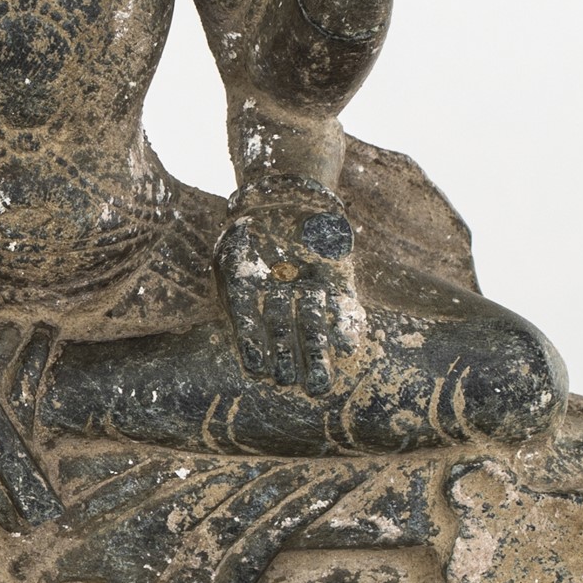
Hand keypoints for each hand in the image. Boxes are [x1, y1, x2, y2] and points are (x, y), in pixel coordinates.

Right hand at [215, 183, 358, 393]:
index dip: (253, 347)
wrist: (288, 198)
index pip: (251, 324)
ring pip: (314, 326)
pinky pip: (343, 308)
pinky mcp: (339, 284)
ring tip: (318, 383)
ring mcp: (310, 291)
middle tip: (289, 384)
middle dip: (288, 358)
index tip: (257, 369)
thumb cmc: (251, 228)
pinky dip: (346, 326)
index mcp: (250, 291)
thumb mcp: (234, 251)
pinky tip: (348, 346)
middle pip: (285, 332)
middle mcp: (282, 297)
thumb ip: (239, 281)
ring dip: (317, 354)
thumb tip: (247, 316)